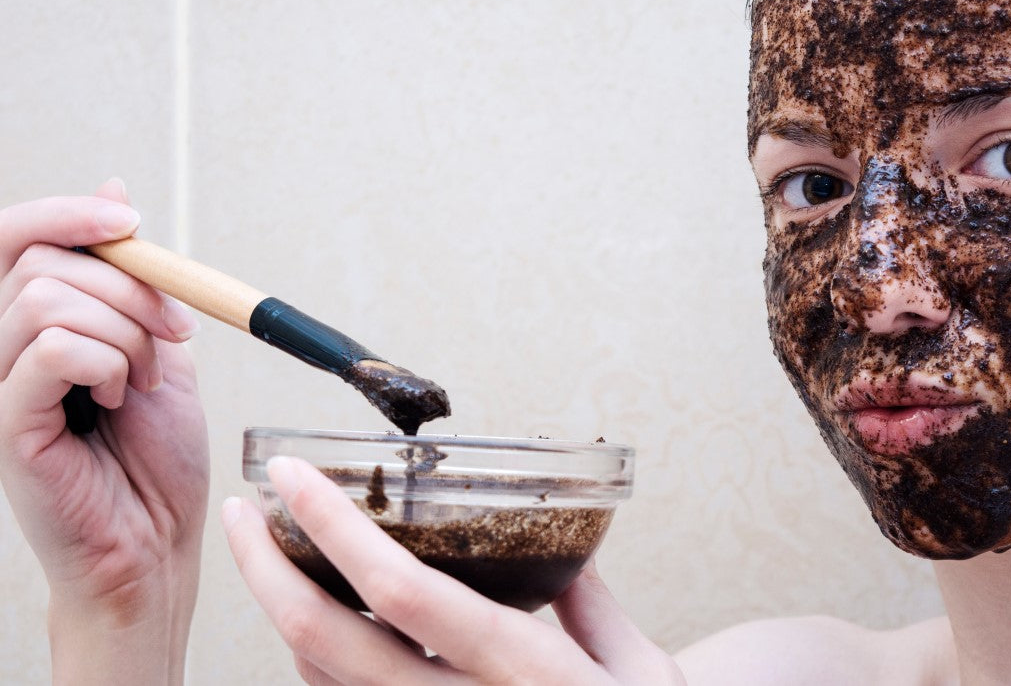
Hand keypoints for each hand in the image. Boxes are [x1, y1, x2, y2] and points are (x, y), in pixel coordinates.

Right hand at [0, 180, 208, 684]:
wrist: (159, 540)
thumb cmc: (155, 454)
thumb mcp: (157, 345)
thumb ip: (129, 279)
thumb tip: (112, 191)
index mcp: (36, 325)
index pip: (15, 237)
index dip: (65, 215)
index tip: (129, 223)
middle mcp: (3, 349)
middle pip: (44, 262)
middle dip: (131, 288)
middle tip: (173, 335)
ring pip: (47, 299)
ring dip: (127, 333)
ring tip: (144, 382)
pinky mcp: (6, 424)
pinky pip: (52, 349)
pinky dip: (107, 361)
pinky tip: (121, 399)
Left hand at [223, 455, 683, 684]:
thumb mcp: (639, 668)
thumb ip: (593, 603)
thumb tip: (567, 548)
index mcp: (521, 670)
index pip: (403, 592)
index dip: (334, 529)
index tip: (293, 475)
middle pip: (328, 644)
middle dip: (266, 571)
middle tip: (241, 510)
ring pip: (322, 682)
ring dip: (283, 611)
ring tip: (268, 549)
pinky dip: (314, 659)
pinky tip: (313, 615)